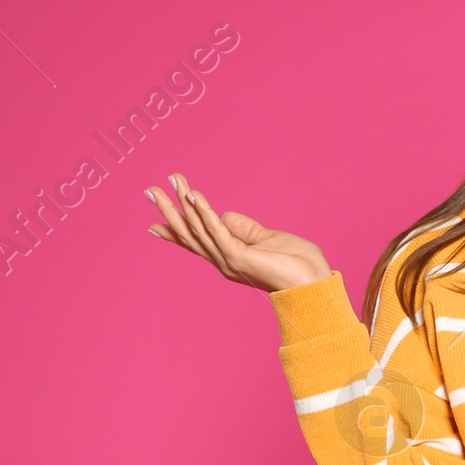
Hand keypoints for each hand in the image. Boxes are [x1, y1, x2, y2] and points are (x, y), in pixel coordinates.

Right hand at [145, 171, 332, 293]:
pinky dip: (204, 211)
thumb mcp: (265, 238)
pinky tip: (193, 195)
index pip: (196, 242)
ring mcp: (229, 260)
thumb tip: (223, 215)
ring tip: (171, 181)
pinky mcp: (238, 257)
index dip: (174, 232)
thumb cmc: (296, 263)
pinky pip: (216, 230)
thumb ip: (242, 227)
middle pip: (189, 234)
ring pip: (197, 229)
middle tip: (150, 190)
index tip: (152, 223)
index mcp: (229, 257)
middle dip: (169, 211)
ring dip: (183, 203)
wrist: (313, 283)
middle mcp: (224, 261)